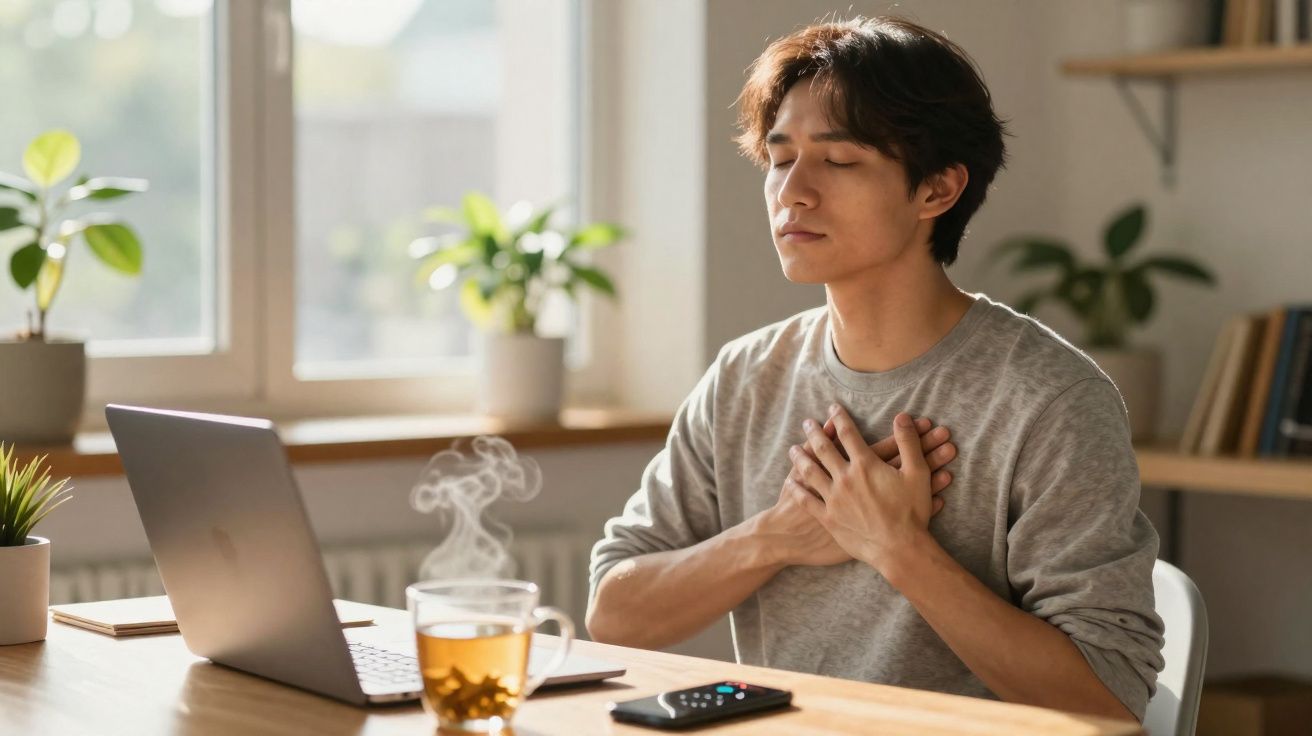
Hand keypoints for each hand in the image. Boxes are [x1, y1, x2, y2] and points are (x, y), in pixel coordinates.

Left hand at [789, 406, 944, 574]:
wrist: (899, 549)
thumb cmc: (912, 512)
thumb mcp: (917, 473)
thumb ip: (908, 443)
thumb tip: (902, 417)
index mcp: (865, 465)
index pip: (848, 433)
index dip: (839, 418)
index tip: (832, 408)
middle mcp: (844, 478)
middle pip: (824, 449)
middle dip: (814, 433)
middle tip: (806, 422)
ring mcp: (833, 498)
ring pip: (810, 471)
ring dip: (800, 457)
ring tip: (793, 448)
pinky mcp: (828, 518)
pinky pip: (807, 500)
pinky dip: (797, 489)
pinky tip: (790, 481)